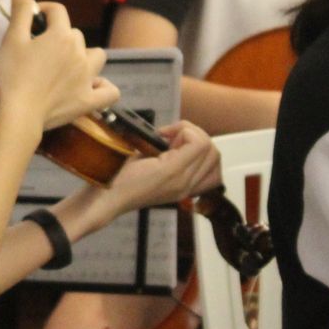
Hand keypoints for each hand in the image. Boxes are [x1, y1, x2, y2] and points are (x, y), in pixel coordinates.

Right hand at [0, 0, 117, 131]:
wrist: (18, 115)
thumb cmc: (12, 75)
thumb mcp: (12, 38)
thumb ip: (20, 8)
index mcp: (61, 35)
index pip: (58, 11)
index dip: (44, 11)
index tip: (32, 18)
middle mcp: (79, 53)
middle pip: (75, 34)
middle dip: (60, 35)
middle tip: (39, 48)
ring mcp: (87, 78)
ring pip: (97, 56)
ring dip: (86, 55)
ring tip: (69, 63)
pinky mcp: (88, 101)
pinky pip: (109, 91)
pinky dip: (103, 86)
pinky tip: (92, 85)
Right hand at [104, 121, 222, 216]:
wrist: (114, 199)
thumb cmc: (121, 175)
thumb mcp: (139, 151)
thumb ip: (162, 142)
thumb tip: (173, 135)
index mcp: (174, 171)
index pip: (200, 142)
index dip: (184, 129)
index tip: (164, 133)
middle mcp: (186, 182)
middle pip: (211, 149)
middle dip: (193, 136)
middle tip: (173, 138)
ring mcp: (188, 189)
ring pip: (214, 161)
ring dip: (199, 147)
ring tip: (179, 147)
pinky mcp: (186, 192)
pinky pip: (211, 175)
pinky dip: (204, 162)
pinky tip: (187, 159)